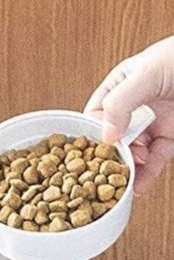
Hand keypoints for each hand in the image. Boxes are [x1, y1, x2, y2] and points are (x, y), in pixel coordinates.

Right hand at [85, 37, 173, 194]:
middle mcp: (134, 108)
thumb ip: (120, 103)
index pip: (95, 116)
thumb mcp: (145, 74)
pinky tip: (139, 185)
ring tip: (124, 183)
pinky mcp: (171, 138)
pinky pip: (157, 159)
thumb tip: (106, 136)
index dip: (93, 134)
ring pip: (134, 152)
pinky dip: (148, 174)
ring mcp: (153, 124)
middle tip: (109, 173)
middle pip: (113, 139)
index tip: (93, 151)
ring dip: (129, 168)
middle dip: (111, 157)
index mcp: (119, 88)